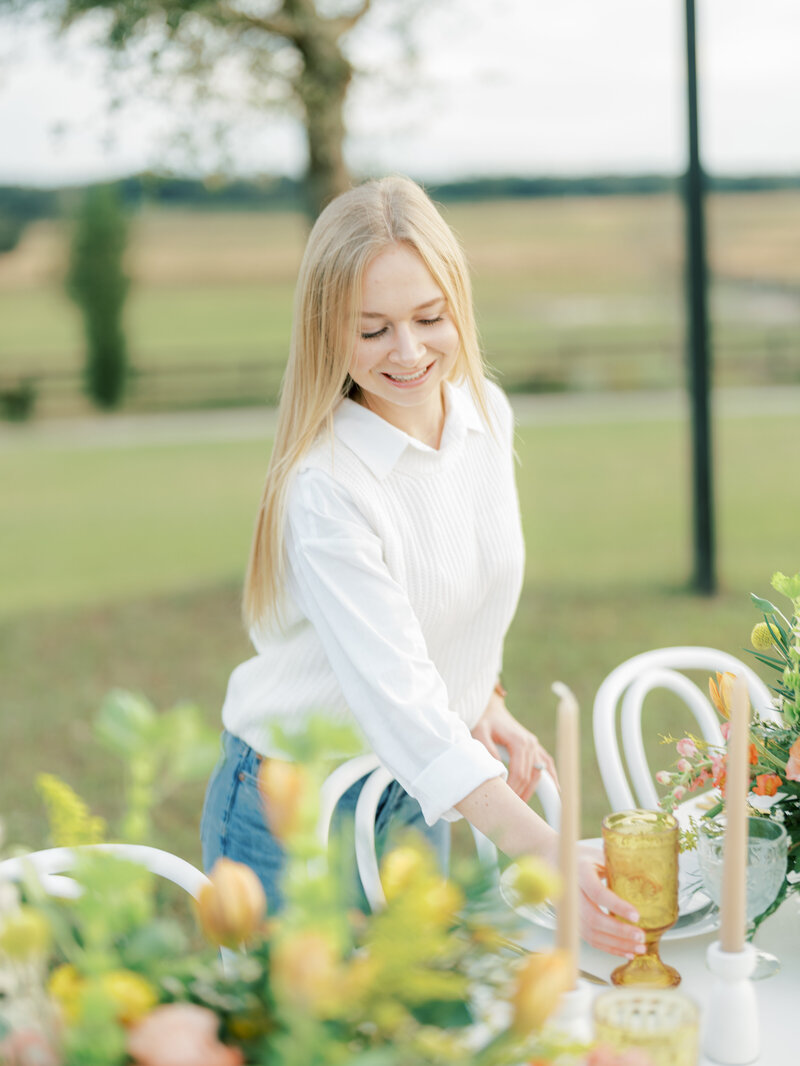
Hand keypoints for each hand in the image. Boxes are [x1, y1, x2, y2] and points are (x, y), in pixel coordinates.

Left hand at [471, 690, 557, 802]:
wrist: (490, 709)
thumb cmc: (484, 721)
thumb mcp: (479, 733)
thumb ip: (488, 751)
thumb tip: (498, 773)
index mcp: (519, 741)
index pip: (520, 773)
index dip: (514, 789)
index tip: (506, 801)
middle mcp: (531, 743)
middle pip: (530, 776)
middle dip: (522, 794)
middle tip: (512, 809)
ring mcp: (535, 745)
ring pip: (539, 773)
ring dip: (532, 790)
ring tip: (522, 806)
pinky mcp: (535, 747)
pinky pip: (547, 764)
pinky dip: (552, 777)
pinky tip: (556, 791)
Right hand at [577, 844, 646, 958]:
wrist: (554, 862)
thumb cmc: (581, 858)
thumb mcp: (599, 855)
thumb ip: (617, 868)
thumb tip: (648, 881)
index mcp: (580, 872)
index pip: (597, 892)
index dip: (617, 906)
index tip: (637, 915)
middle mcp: (572, 893)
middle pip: (594, 919)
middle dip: (619, 931)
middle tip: (641, 936)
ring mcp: (571, 910)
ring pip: (592, 934)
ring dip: (617, 944)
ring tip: (639, 948)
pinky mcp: (573, 922)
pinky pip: (591, 940)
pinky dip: (609, 948)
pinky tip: (627, 952)